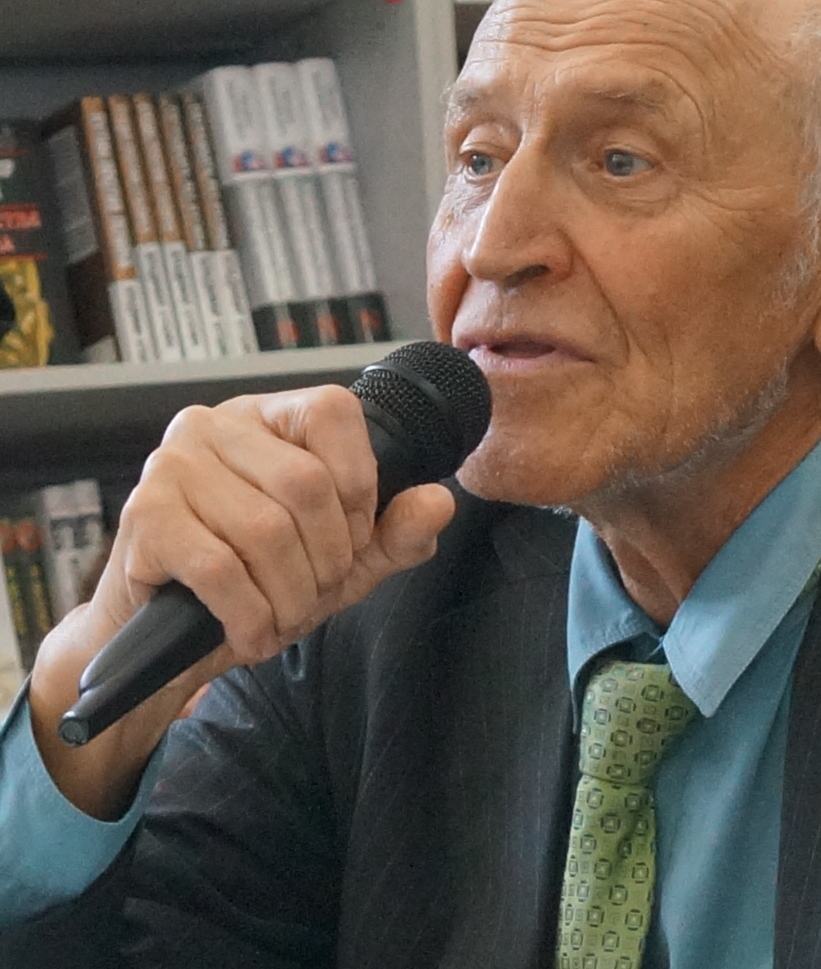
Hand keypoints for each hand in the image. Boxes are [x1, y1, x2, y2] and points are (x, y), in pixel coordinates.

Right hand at [28, 385, 455, 818]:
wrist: (162, 643)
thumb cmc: (254, 583)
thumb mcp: (340, 562)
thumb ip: (394, 532)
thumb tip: (440, 502)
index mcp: (268, 416)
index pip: (334, 412)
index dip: (360, 485)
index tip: (353, 541)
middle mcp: (216, 424)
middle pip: (306, 482)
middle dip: (327, 558)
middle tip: (316, 596)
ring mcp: (173, 464)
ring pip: (266, 530)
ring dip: (289, 596)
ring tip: (282, 619)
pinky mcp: (145, 515)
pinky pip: (220, 568)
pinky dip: (250, 616)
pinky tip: (251, 633)